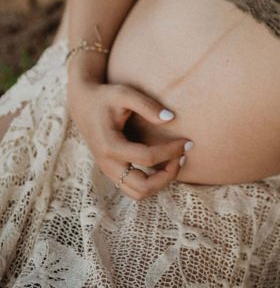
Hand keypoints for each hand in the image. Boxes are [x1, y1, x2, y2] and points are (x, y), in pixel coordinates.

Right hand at [68, 78, 191, 199]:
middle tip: (183, 156)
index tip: (187, 141)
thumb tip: (171, 119)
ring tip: (176, 161)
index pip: (147, 158)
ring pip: (138, 193)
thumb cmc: (105, 96)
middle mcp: (108, 164)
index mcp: (110, 145)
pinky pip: (133, 187)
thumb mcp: (125, 94)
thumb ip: (147, 106)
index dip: (171, 151)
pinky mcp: (112, 171)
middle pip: (143, 187)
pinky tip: (164, 163)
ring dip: (160, 182)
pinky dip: (151, 182)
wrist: (83, 103)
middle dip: (168, 175)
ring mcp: (109, 170)